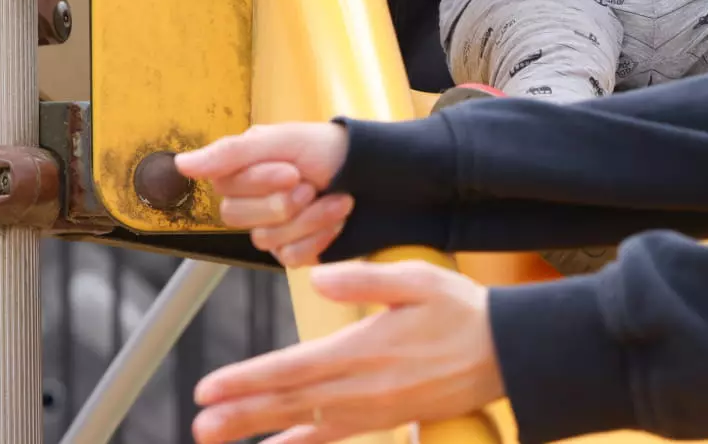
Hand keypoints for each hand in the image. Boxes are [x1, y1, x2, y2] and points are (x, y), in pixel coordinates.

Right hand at [175, 123, 353, 265]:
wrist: (379, 174)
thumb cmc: (329, 149)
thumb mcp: (283, 139)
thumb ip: (231, 153)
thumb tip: (181, 163)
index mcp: (244, 171)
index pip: (224, 186)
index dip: (259, 182)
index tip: (293, 169)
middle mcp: (252, 202)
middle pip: (238, 217)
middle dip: (283, 202)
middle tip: (313, 184)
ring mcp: (273, 229)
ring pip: (266, 239)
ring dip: (309, 218)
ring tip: (338, 199)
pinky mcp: (295, 252)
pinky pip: (289, 258)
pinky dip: (319, 237)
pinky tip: (338, 220)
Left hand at [191, 260, 505, 443]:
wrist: (507, 353)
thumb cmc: (463, 310)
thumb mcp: (419, 279)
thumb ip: (366, 279)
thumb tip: (319, 280)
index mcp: (364, 348)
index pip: (292, 367)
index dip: (248, 379)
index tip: (210, 387)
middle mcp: (363, 386)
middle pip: (289, 401)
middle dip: (241, 412)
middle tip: (200, 423)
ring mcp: (374, 407)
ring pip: (304, 421)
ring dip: (259, 428)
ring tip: (218, 436)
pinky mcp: (386, 416)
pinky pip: (334, 435)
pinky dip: (302, 443)